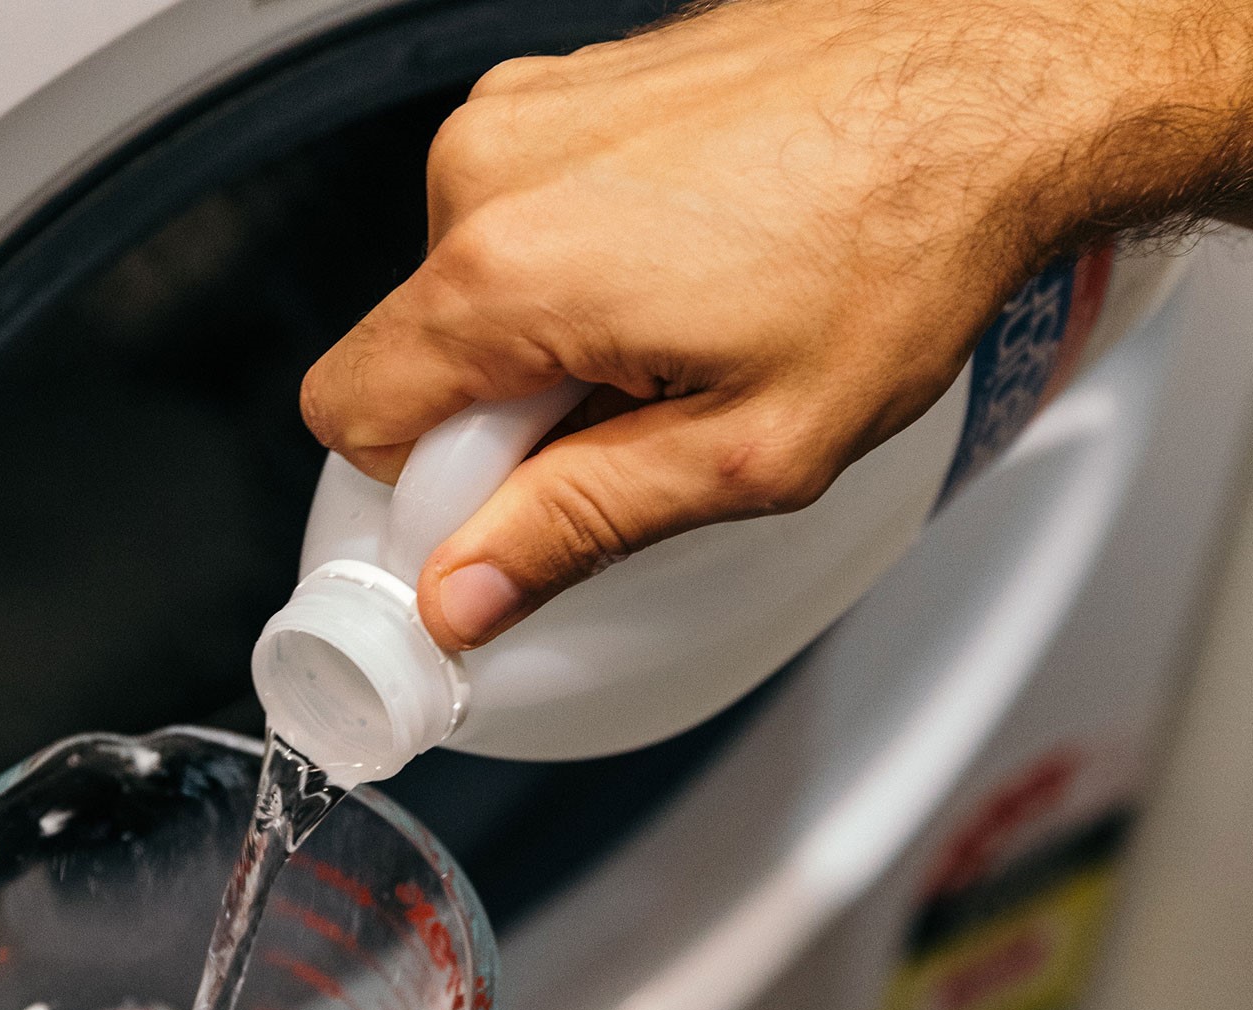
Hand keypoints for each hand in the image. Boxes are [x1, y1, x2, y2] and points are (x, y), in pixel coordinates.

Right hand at [300, 0, 1252, 650]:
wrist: (989, 81)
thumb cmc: (898, 246)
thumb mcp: (744, 451)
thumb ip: (576, 528)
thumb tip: (460, 598)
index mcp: (509, 266)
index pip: (350, 416)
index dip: (416, 494)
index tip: (502, 519)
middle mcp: (491, 169)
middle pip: (409, 357)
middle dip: (494, 425)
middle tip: (627, 433)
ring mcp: (526, 114)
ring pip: (464, 294)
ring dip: (541, 349)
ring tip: (674, 343)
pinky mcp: (565, 93)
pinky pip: (513, 225)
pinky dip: (569, 276)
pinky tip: (676, 278)